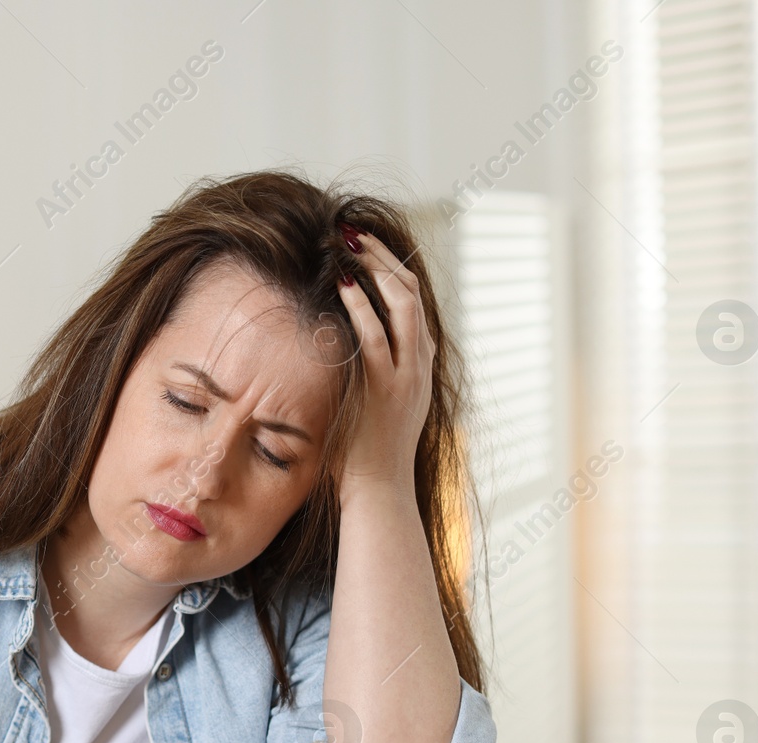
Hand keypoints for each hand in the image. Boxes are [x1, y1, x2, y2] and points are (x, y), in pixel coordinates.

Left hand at [333, 223, 436, 499]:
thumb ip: (367, 372)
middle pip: (412, 293)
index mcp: (419, 365)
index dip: (389, 268)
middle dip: (383, 258)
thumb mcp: (374, 404)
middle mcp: (420, 365)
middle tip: (353, 233)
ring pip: (404, 307)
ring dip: (376, 271)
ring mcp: (408, 376)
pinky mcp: (388, 390)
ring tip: (349, 246)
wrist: (380, 493)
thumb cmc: (365, 453)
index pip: (412, 302)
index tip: (363, 246)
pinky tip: (344, 286)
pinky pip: (379, 339)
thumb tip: (338, 346)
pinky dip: (363, 308)